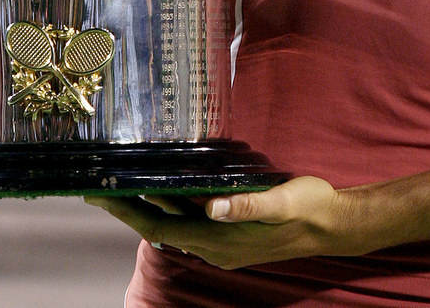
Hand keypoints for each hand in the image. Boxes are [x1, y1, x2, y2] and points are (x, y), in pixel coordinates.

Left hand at [85, 176, 363, 269]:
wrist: (333, 225)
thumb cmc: (309, 207)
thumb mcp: (283, 200)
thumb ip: (248, 205)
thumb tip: (213, 207)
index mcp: (221, 240)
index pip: (160, 228)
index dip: (128, 213)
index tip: (101, 194)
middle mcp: (214, 246)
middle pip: (158, 228)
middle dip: (125, 208)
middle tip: (96, 184)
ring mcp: (221, 243)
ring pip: (170, 226)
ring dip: (143, 208)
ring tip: (120, 184)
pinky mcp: (228, 234)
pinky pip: (187, 224)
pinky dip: (167, 208)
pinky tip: (163, 192)